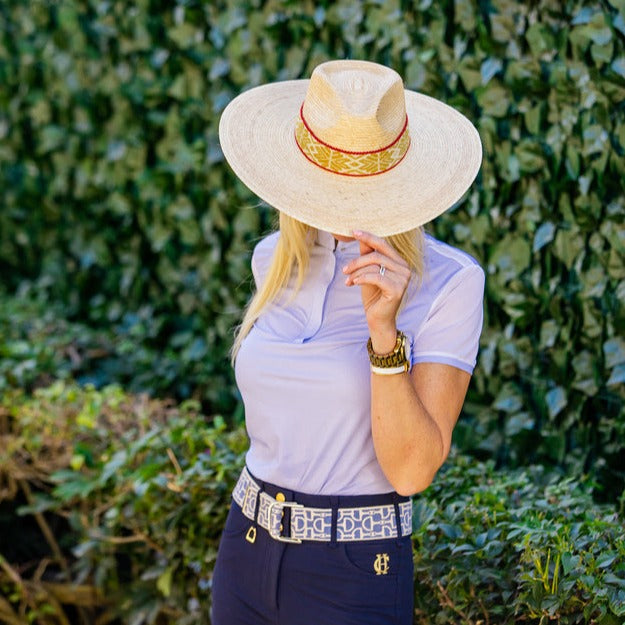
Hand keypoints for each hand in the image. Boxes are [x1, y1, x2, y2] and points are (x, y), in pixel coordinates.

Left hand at [342, 230, 411, 352]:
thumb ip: (366, 255)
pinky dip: (361, 278)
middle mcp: (405, 268)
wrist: (378, 319)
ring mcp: (403, 279)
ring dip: (356, 272)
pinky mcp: (397, 290)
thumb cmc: (373, 296)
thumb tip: (359, 235)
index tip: (353, 232)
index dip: (368, 237)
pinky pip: (375, 277)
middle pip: (376, 255)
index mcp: (399, 262)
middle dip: (357, 261)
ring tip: (348, 280)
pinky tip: (352, 283)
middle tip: (344, 270)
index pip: (383, 244)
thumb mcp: (367, 272)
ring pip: (374, 266)